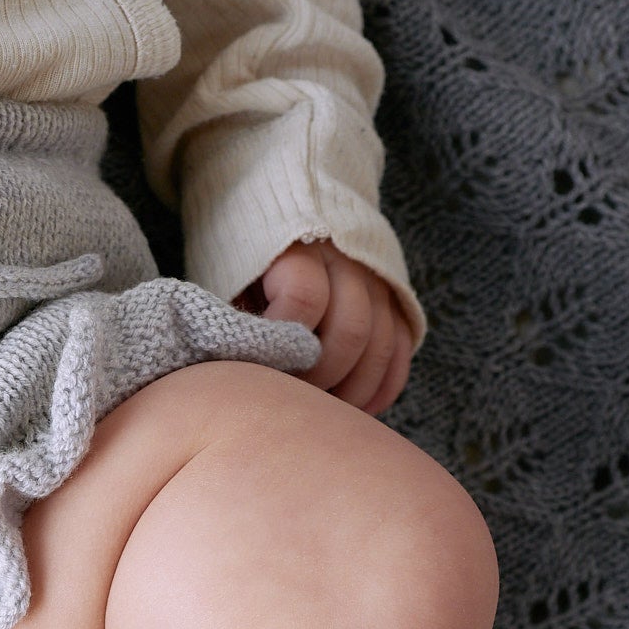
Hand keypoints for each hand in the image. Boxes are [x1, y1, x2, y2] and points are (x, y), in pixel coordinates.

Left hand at [234, 238, 413, 415]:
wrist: (277, 211)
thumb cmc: (243, 257)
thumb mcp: (229, 275)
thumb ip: (237, 317)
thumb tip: (235, 375)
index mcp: (298, 247)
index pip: (304, 298)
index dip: (281, 343)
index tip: (257, 371)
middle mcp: (347, 259)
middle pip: (351, 331)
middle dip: (320, 380)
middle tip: (289, 405)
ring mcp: (377, 279)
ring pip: (380, 345)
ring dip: (353, 392)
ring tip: (320, 417)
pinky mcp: (395, 299)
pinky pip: (399, 349)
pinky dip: (381, 387)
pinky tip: (357, 411)